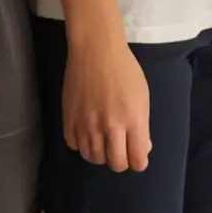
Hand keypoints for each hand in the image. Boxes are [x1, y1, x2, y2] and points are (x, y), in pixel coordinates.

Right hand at [63, 31, 151, 172]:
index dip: (138, 162)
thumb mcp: (142, 96)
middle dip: (120, 161)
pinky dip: (81, 144)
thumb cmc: (124, 69)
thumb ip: (142, 126)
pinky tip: (86, 134)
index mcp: (133, 120)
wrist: (95, 48)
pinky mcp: (69, 118)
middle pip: (115, 164)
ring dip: (100, 154)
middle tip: (119, 150)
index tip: (136, 155)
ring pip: (93, 157)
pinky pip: (74, 145)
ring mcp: (87, 123)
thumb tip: (142, 149)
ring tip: (103, 142)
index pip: (137, 161)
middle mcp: (110, 126)